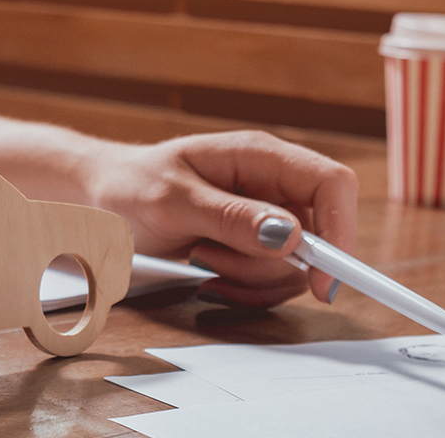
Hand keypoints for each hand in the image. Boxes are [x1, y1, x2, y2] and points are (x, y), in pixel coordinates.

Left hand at [84, 131, 356, 307]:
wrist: (104, 199)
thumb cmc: (133, 186)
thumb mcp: (173, 202)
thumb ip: (232, 217)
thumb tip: (290, 236)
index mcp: (261, 156)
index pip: (332, 184)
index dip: (340, 230)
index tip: (322, 278)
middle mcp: (272, 185)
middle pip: (318, 237)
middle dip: (270, 265)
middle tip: (210, 259)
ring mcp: (267, 218)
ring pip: (295, 267)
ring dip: (249, 278)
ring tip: (198, 258)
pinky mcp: (255, 246)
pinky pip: (273, 281)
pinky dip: (243, 289)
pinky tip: (205, 274)